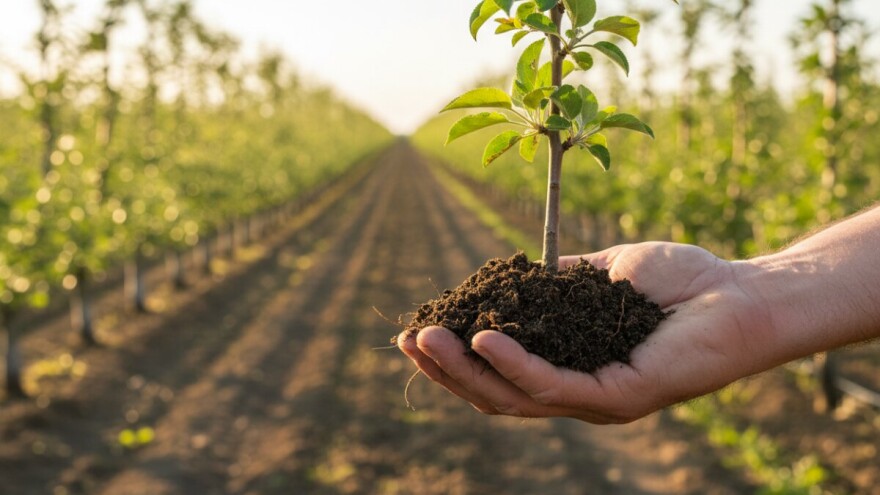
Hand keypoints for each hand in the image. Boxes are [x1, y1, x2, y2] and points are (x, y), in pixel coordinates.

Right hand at [398, 242, 771, 423]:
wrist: (741, 291)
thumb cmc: (679, 282)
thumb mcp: (599, 275)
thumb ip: (556, 282)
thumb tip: (511, 275)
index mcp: (570, 365)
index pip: (500, 370)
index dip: (456, 353)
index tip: (419, 326)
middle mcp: (579, 391)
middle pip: (496, 393)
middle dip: (446, 369)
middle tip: (407, 339)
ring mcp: (598, 400)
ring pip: (514, 398)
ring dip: (465, 369)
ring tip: (426, 339)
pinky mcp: (619, 398)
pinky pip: (554, 385)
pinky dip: (514, 364)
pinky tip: (484, 338)